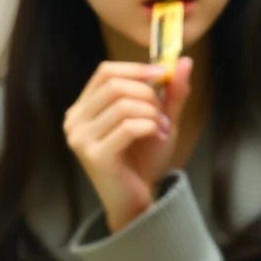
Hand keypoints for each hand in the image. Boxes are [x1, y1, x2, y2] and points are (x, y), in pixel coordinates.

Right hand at [63, 58, 192, 232]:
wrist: (138, 199)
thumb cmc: (144, 159)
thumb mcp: (161, 118)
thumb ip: (171, 92)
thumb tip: (184, 61)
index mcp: (85, 108)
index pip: (105, 72)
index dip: (135, 68)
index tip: (162, 74)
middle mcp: (75, 121)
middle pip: (115, 85)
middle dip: (148, 94)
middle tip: (164, 113)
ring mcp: (80, 139)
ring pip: (123, 104)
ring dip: (152, 113)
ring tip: (162, 129)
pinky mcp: (94, 156)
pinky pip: (128, 126)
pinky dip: (150, 126)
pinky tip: (158, 137)